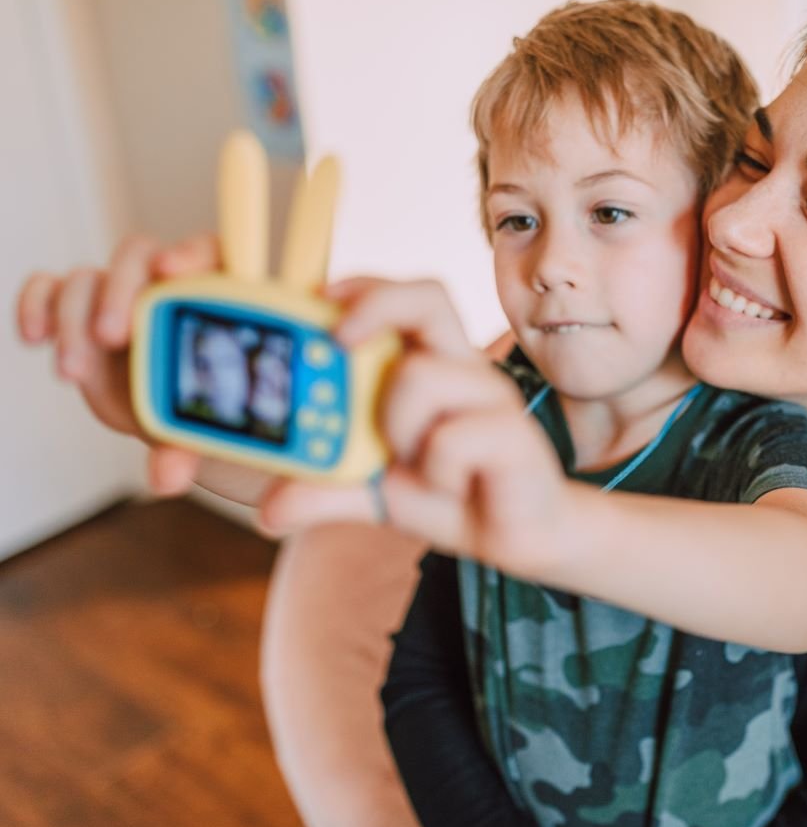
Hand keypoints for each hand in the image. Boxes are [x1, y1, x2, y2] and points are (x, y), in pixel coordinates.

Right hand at [15, 234, 215, 493]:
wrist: (187, 432)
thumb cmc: (218, 421)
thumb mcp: (217, 435)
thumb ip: (193, 449)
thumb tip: (165, 477)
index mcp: (225, 297)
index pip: (215, 250)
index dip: (193, 252)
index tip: (172, 272)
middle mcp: (171, 285)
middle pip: (142, 256)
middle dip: (122, 290)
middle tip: (112, 337)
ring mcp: (124, 296)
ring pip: (92, 277)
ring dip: (74, 318)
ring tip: (73, 373)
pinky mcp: (85, 313)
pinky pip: (52, 286)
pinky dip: (37, 302)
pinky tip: (35, 336)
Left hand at [260, 279, 576, 574]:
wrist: (518, 538)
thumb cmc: (451, 494)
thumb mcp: (375, 492)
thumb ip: (326, 490)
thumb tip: (268, 512)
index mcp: (434, 365)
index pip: (408, 299)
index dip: (366, 288)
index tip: (320, 298)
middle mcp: (464, 368)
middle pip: (428, 298)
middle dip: (374, 305)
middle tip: (337, 341)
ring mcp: (492, 397)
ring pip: (421, 375)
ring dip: (398, 427)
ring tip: (414, 465)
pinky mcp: (514, 435)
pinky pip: (450, 438)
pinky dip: (436, 473)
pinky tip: (451, 488)